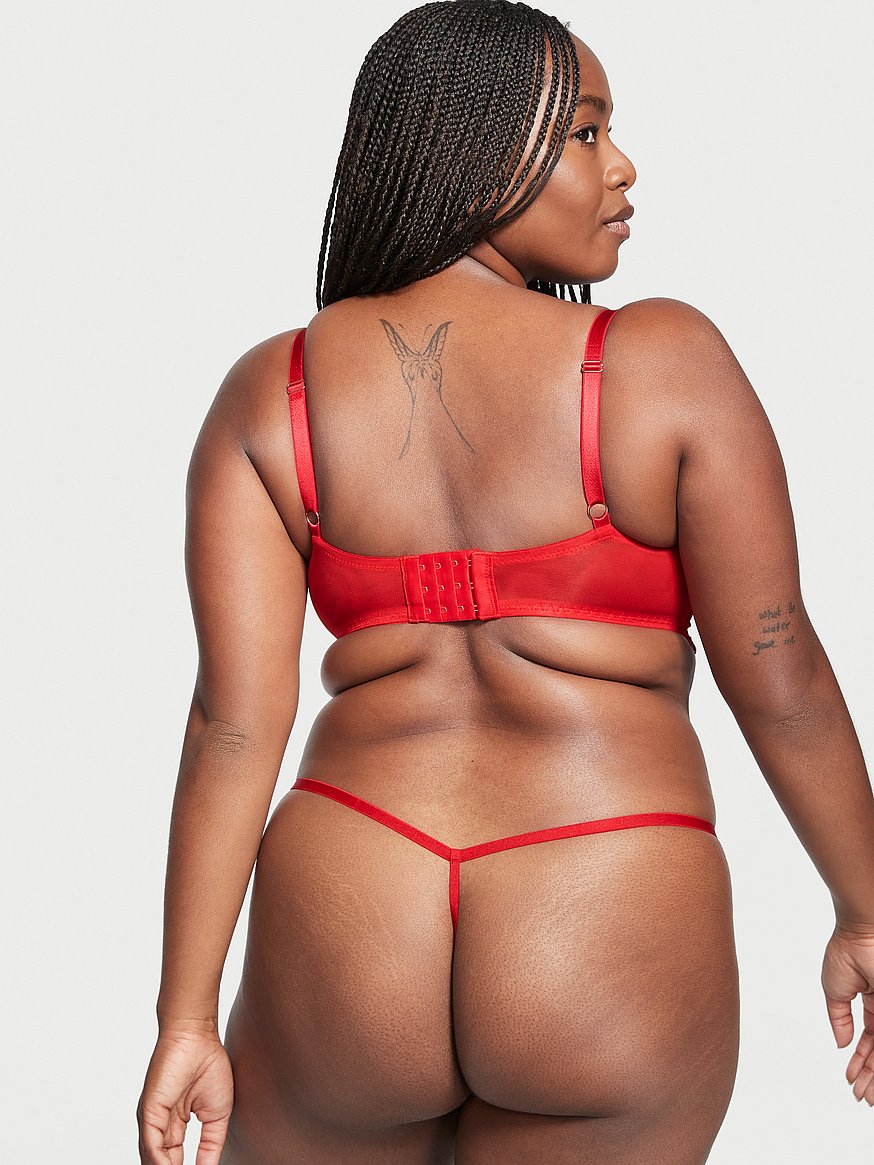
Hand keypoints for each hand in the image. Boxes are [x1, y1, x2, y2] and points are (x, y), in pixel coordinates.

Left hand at [137, 1029, 233, 1163]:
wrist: (198, 1037)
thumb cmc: (207, 1064)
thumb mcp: (216, 1114)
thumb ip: (210, 1145)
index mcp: (172, 1125)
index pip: (173, 1162)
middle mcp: (158, 1126)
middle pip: (160, 1164)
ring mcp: (151, 1120)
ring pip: (153, 1160)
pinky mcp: (148, 1111)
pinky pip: (151, 1145)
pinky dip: (159, 1163)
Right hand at [822, 922, 873, 1104]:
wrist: (862, 933)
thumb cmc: (847, 951)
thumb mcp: (834, 990)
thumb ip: (838, 1018)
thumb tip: (841, 1043)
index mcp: (871, 1001)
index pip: (869, 1040)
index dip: (860, 1061)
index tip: (852, 1078)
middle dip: (870, 1075)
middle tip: (862, 1095)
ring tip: (867, 1094)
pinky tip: (872, 1077)